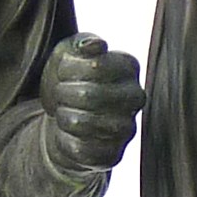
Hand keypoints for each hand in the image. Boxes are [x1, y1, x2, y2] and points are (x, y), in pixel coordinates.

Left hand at [41, 33, 144, 179]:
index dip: (67, 68)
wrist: (62, 116)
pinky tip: (69, 132)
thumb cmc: (69, 78)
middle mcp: (135, 97)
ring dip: (64, 115)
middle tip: (61, 93)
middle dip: (63, 93)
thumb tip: (95, 45)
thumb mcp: (69, 52)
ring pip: (84, 123)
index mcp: (129, 67)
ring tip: (65, 111)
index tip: (63, 71)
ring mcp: (127, 128)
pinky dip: (66, 139)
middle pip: (89, 95)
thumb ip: (82, 42)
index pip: (94, 65)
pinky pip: (82, 148)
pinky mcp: (114, 155)